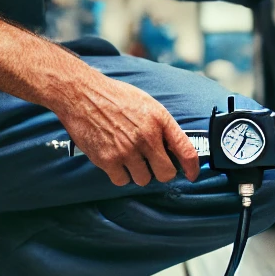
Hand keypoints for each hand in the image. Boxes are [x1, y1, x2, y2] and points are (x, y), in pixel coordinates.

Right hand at [56, 72, 198, 186]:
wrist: (82, 94)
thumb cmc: (114, 97)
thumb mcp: (146, 103)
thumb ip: (162, 126)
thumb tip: (175, 150)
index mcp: (159, 120)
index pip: (186, 151)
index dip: (192, 168)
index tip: (191, 175)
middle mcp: (146, 136)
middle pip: (166, 174)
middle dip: (160, 172)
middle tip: (151, 164)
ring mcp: (127, 150)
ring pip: (143, 180)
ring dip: (137, 173)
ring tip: (127, 156)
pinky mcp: (108, 159)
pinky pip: (121, 181)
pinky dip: (119, 174)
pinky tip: (114, 159)